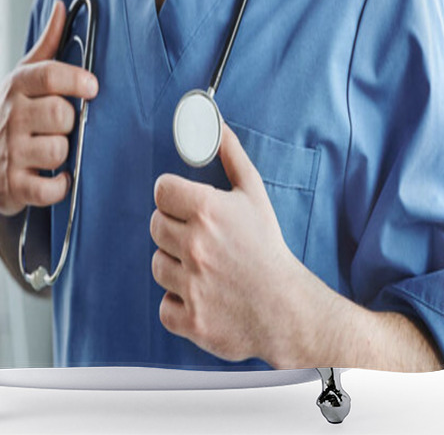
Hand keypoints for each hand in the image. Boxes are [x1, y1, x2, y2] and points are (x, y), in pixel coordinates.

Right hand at [0, 0, 98, 217]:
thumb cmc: (15, 114)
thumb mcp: (26, 77)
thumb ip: (48, 45)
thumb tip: (63, 7)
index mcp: (18, 87)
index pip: (48, 75)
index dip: (75, 79)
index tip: (93, 86)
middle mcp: (11, 118)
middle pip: (59, 115)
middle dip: (69, 123)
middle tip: (63, 127)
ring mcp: (9, 153)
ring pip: (58, 151)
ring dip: (65, 155)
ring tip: (56, 151)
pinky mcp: (11, 186)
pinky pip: (49, 188)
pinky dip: (59, 187)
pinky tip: (57, 178)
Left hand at [150, 123, 301, 363]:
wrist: (287, 307)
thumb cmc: (268, 247)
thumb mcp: (254, 194)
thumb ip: (231, 156)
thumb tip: (216, 126)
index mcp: (207, 211)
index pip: (161, 190)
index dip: (172, 196)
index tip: (183, 204)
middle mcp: (195, 245)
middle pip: (156, 225)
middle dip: (173, 228)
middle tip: (198, 236)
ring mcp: (190, 283)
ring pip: (157, 263)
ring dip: (175, 264)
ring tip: (203, 266)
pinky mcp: (190, 318)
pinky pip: (164, 304)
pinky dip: (178, 301)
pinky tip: (201, 294)